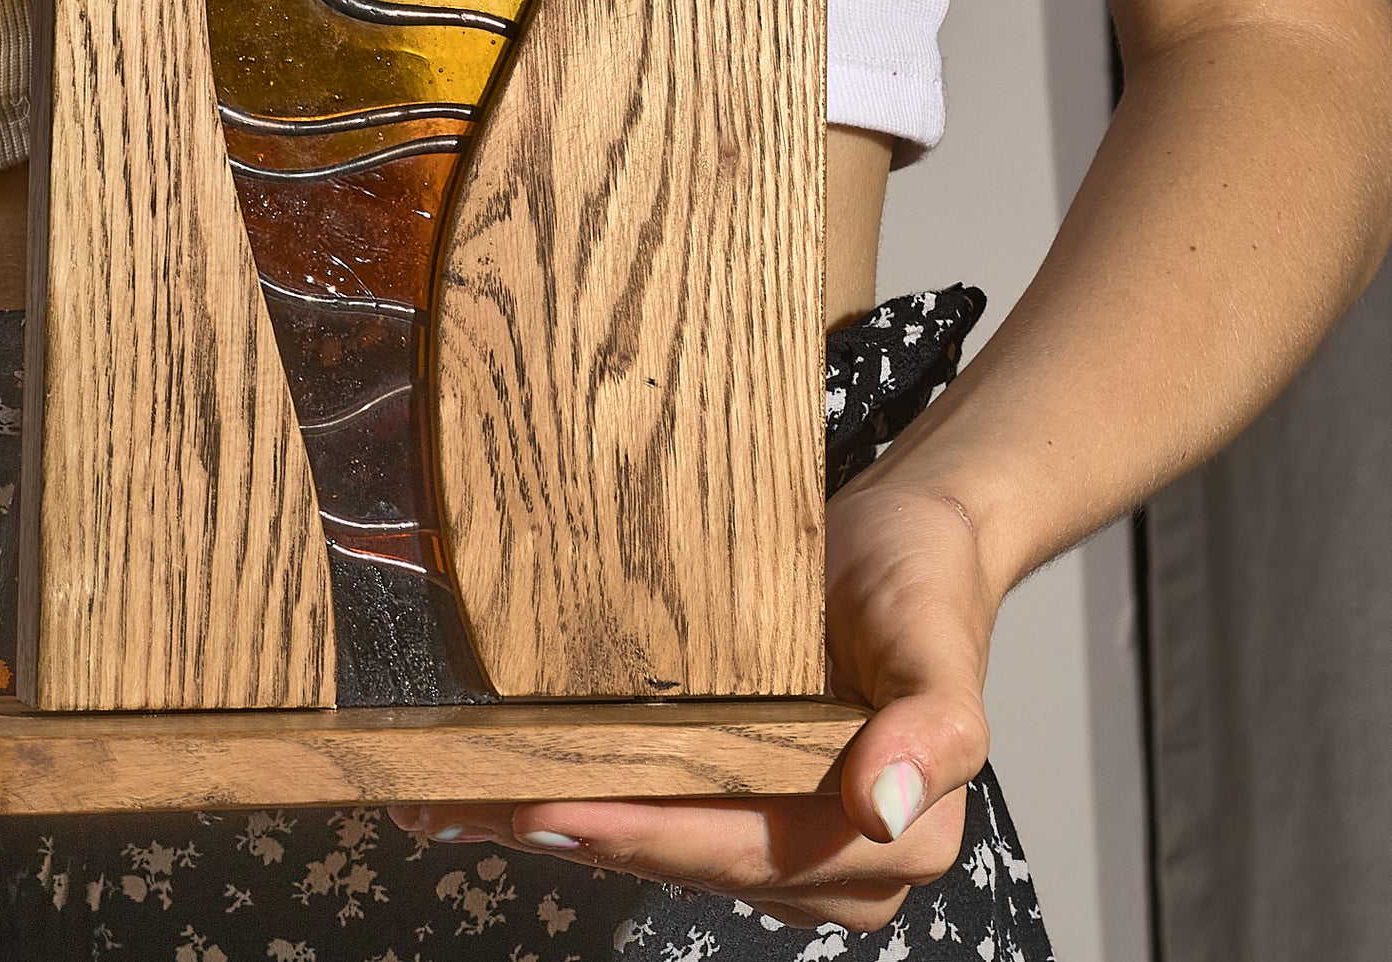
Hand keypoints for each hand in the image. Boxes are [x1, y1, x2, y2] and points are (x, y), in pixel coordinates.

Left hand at [388, 476, 997, 933]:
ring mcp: (786, 839)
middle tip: (474, 805)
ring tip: (464, 801)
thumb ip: (932, 727)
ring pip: (667, 847)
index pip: (748, 850)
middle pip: (691, 859)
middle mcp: (837, 861)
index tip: (554, 811)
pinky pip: (665, 813)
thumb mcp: (934, 638)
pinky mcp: (746, 802)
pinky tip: (515, 785)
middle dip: (582, 835)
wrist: (910, 539)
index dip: (648, 835)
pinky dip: (594, 801)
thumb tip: (882, 809)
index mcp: (894, 837)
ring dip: (571, 826)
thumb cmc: (922, 585)